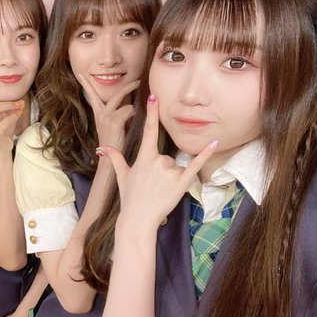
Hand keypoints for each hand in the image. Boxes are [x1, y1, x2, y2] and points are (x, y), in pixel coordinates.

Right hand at [76, 72, 137, 149]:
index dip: (86, 84)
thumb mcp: (112, 127)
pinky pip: (130, 111)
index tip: (81, 74)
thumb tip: (128, 106)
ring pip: (127, 104)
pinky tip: (129, 127)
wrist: (109, 159)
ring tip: (131, 124)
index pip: (91, 95)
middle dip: (128, 87)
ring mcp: (106, 116)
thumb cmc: (113, 144)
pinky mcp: (114, 120)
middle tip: (138, 82)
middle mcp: (101, 113)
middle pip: (115, 94)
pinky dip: (133, 118)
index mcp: (98, 114)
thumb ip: (117, 115)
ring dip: (133, 113)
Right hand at [99, 95, 216, 229]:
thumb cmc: (130, 198)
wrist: (138, 220)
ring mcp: (170, 172)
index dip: (151, 113)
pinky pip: (195, 164)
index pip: (149, 131)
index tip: (154, 97)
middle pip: (166, 156)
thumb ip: (115, 158)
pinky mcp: (182, 182)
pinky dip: (205, 153)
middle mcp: (157, 162)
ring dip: (170, 177)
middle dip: (161, 169)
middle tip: (152, 185)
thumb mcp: (122, 176)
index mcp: (143, 158)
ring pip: (175, 165)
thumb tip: (103, 148)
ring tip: (160, 191)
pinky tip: (214, 142)